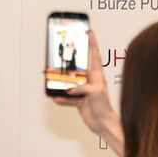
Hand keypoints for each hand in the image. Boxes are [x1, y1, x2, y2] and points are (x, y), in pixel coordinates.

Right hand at [53, 30, 124, 156]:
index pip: (94, 55)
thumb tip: (69, 88)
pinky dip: (61, 98)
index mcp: (97, 75)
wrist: (103, 124)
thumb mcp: (95, 93)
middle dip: (70, 62)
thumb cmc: (104, 107)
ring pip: (70, 82)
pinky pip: (67, 97)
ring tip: (53, 78)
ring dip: (62, 82)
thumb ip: (82, 87)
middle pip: (78, 68)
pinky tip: (55, 98)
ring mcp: (84, 91)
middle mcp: (90, 81)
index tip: (89, 32)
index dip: (92, 43)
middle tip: (62, 56)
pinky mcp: (79, 101)